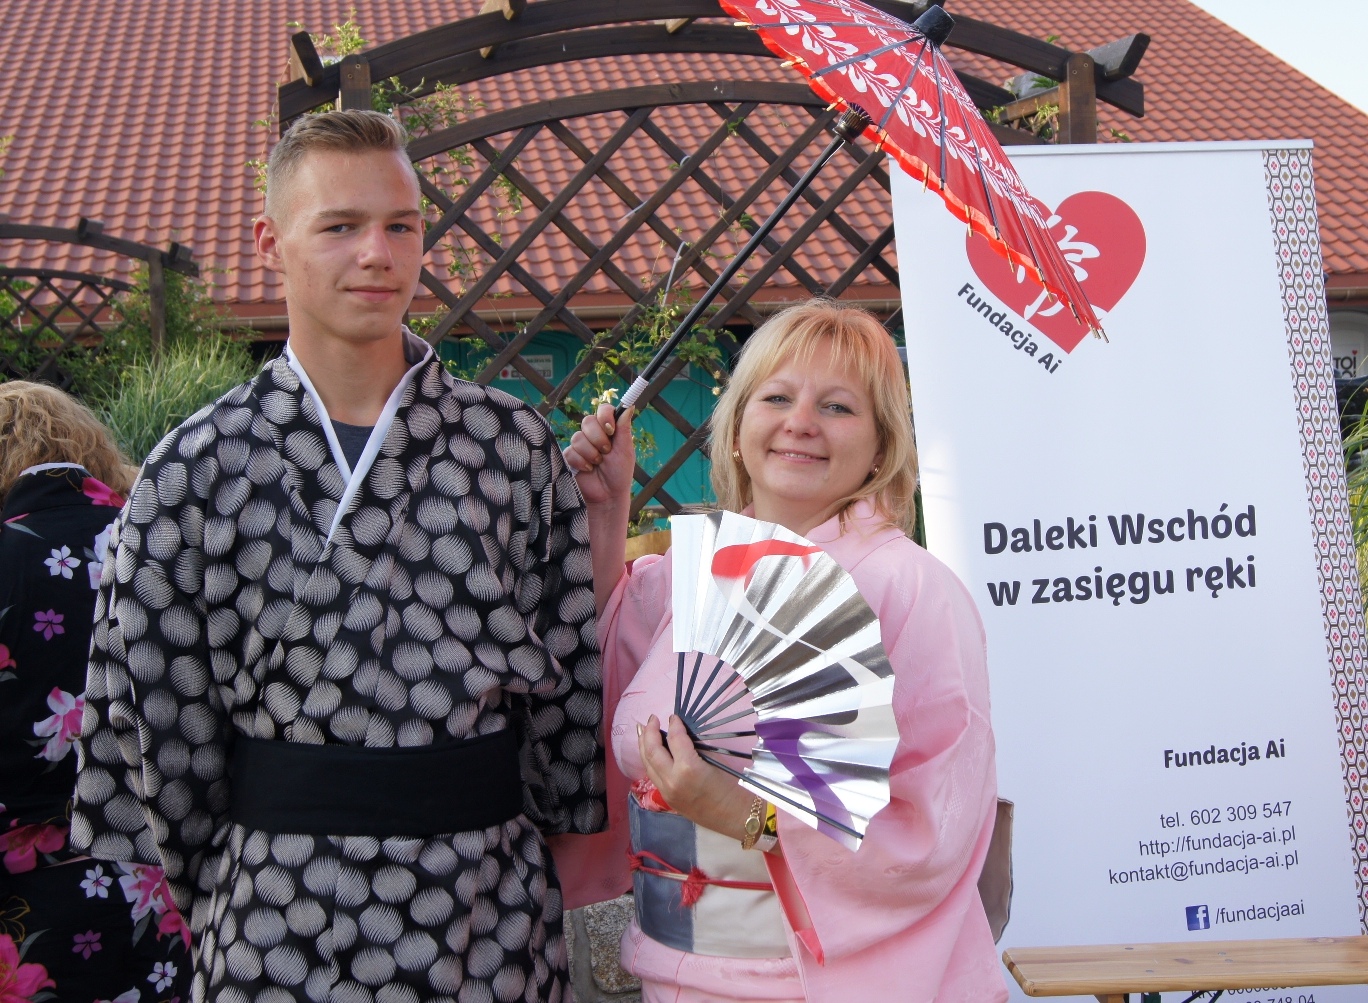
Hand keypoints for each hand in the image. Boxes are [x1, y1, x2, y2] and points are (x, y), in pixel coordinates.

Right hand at [563, 402, 634, 508]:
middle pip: (587, 421)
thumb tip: (629, 406)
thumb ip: (624, 429)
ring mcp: (581, 445)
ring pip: (578, 437)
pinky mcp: (570, 456)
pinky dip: (582, 462)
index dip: (604, 416)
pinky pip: (571, 452)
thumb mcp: (625, 451)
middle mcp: (594, 434)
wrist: (608, 496)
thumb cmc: (619, 474)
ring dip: (591, 453)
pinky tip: (588, 470)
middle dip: (598, 438)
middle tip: (606, 452)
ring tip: (598, 464)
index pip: (603, 409)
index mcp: (609, 429)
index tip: (610, 429)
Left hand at [638, 714, 756, 840]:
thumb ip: (693, 747)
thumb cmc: (730, 786)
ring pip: (647, 764)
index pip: (675, 739)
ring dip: (643, 745)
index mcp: (688, 768)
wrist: (734, 816)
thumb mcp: (714, 761)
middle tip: (651, 718)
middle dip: (649, 732)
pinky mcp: (667, 799)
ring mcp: (666, 791)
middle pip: (652, 751)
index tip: (673, 716)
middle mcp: (672, 780)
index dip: (674, 724)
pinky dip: (648, 760)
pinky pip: (652, 775)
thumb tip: (680, 735)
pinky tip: (649, 752)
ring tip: (641, 730)